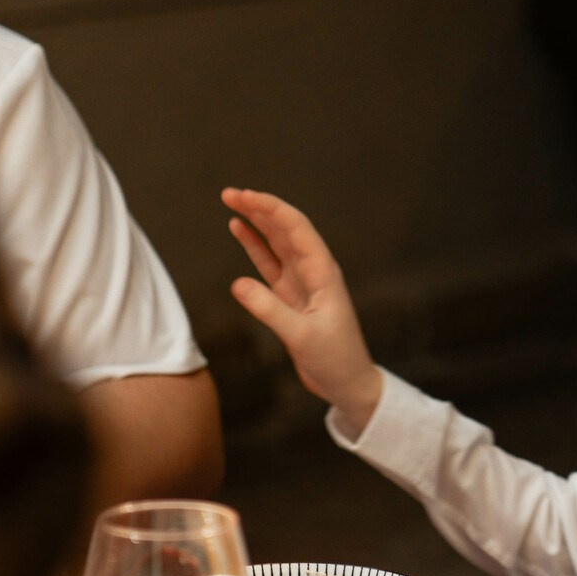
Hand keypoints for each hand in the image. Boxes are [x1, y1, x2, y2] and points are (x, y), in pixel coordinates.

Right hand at [222, 188, 383, 432]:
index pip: (295, 229)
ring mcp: (301, 282)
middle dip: (259, 208)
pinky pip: (269, 264)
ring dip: (256, 222)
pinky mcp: (290, 297)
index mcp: (323, 272)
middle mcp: (313, 271)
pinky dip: (254, 247)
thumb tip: (237, 283)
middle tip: (229, 193)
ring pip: (276, 242)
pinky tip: (239, 231)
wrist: (347, 382)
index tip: (244, 196)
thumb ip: (270, 311)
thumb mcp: (302, 336)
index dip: (270, 209)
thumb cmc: (335, 359)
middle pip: (284, 229)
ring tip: (232, 202)